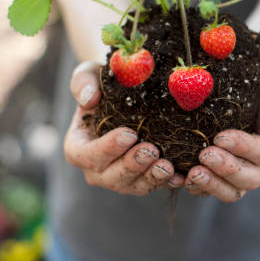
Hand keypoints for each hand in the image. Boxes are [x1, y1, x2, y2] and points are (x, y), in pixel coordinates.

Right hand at [64, 62, 182, 194]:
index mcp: (78, 147)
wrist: (129, 93)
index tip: (129, 134)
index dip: (107, 148)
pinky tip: (181, 176)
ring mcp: (121, 178)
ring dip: (151, 178)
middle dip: (132, 165)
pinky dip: (168, 183)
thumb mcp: (90, 73)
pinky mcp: (143, 180)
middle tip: (152, 151)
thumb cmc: (105, 83)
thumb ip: (83, 82)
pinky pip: (155, 186)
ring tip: (167, 166)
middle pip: (111, 176)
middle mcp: (96, 169)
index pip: (87, 154)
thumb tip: (88, 98)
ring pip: (134, 186)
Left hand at [184, 65, 259, 201]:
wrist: (249, 89)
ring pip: (232, 192)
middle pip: (251, 179)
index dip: (245, 147)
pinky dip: (196, 188)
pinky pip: (211, 190)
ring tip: (191, 174)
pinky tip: (178, 178)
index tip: (220, 136)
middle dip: (227, 169)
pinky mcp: (225, 177)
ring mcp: (246, 175)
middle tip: (204, 154)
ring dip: (211, 185)